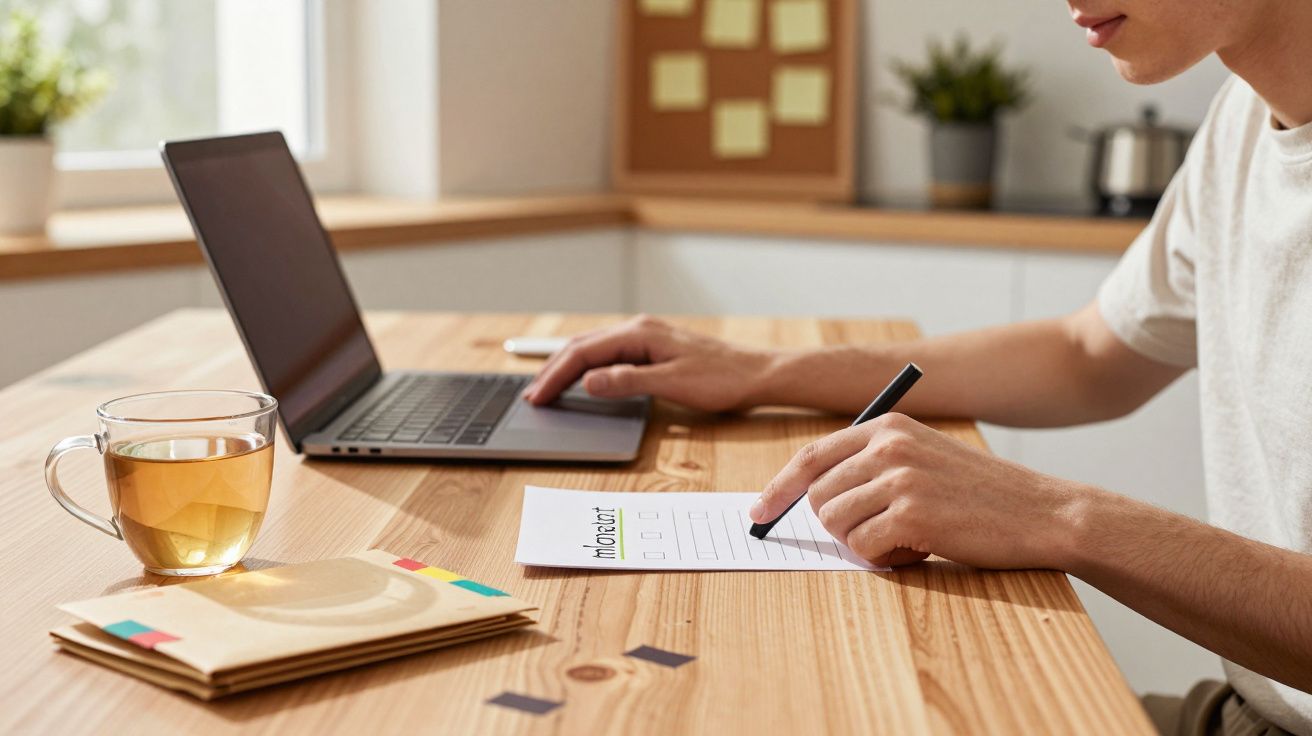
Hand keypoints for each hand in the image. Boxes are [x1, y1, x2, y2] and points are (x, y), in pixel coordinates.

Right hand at [522, 316, 774, 411]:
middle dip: (554, 370)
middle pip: (583, 346)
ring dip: (568, 368)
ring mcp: (647, 337)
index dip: (556, 375)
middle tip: (532, 396)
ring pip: (595, 348)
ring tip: (547, 387)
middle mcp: (639, 329)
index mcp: (639, 334)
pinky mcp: (654, 348)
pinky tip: (583, 379)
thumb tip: (589, 381)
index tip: (537, 397)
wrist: (757, 375)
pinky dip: (588, 366)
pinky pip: (610, 354)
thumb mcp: (672, 384)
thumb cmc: (721, 380)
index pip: (584, 352)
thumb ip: (628, 381)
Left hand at [749, 413, 1087, 568]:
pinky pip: (862, 548)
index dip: (779, 487)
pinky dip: (885, 559)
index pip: (812, 456)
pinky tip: (921, 550)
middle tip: (884, 532)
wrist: (1041, 512)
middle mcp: (888, 446)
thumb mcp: (924, 458)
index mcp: (888, 427)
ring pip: (835, 524)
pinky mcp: (911, 514)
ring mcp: (899, 479)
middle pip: (817, 496)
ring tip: (908, 539)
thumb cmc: (981, 494)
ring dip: (865, 544)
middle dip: (840, 525)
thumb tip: (811, 495)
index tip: (759, 511)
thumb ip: (873, 466)